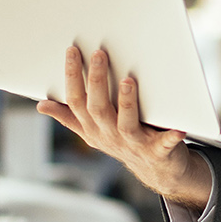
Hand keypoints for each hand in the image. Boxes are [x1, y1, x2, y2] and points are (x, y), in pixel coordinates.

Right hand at [37, 46, 211, 209]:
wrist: (157, 170)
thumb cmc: (124, 141)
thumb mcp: (92, 131)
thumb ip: (69, 117)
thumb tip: (41, 105)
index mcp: (92, 128)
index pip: (76, 101)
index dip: (72, 77)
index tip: (72, 51)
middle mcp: (110, 136)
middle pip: (98, 108)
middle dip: (97, 81)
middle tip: (98, 54)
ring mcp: (134, 145)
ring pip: (126, 124)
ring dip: (127, 103)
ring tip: (129, 81)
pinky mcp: (159, 152)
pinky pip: (163, 144)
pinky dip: (170, 137)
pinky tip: (179, 128)